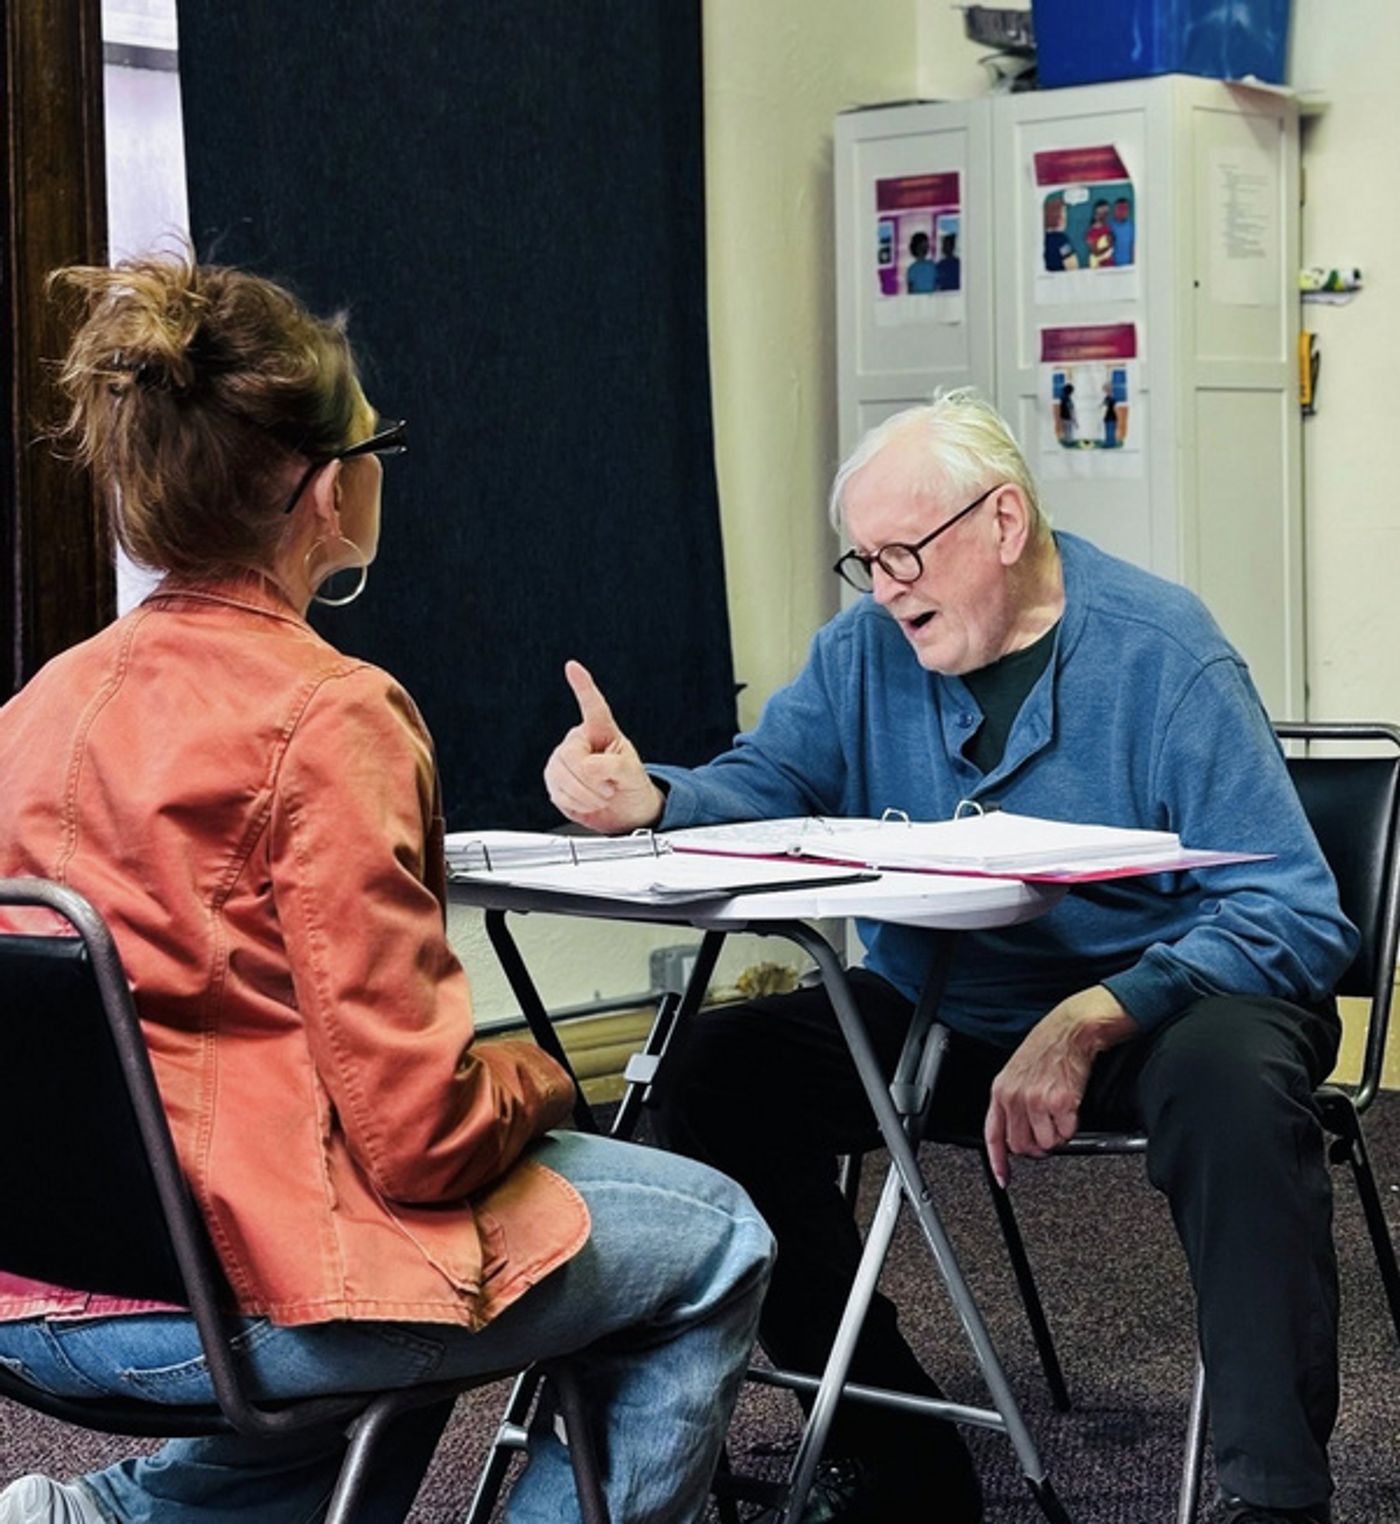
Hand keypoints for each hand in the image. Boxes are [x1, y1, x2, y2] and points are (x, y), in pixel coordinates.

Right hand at [543, 660, 665, 833]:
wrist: (625, 811)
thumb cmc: (632, 785)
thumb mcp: (633, 773)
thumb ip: (614, 766)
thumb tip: (589, 768)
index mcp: (601, 731)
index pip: (593, 707)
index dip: (582, 686)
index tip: (572, 667)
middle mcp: (578, 742)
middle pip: (571, 757)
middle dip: (592, 780)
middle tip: (609, 786)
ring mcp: (563, 761)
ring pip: (562, 777)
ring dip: (587, 795)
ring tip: (601, 793)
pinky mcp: (554, 781)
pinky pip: (558, 794)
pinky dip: (577, 804)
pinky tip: (588, 801)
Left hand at [983, 986, 1137, 1187]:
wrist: (1070, 1030)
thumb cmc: (1046, 1049)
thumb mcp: (1017, 1072)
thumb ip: (1012, 1101)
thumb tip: (1017, 1132)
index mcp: (1000, 1090)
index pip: (993, 1134)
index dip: (998, 1161)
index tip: (1002, 1178)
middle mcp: (1015, 1097)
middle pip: (1021, 1146)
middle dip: (1036, 1146)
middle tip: (1047, 1133)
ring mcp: (1036, 1101)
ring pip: (1046, 1144)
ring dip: (1056, 1136)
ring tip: (1059, 1113)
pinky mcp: (1060, 1102)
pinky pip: (1066, 1133)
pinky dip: (1071, 1126)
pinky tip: (1070, 1106)